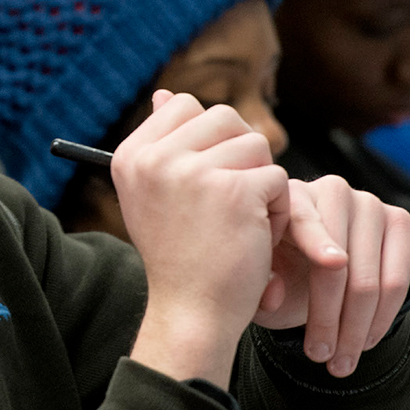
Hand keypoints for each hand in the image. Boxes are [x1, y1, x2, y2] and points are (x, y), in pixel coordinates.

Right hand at [113, 93, 293, 387]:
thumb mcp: (156, 195)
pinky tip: (256, 240)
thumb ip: (163, 146)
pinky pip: (277, 179)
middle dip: (240, 157)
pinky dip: (279, 211)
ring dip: (262, 184)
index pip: (183, 106)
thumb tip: (163, 94)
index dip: (210, 140)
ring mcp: (193, 173)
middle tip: (229, 203)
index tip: (205, 182)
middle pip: (225, 119)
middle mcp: (155, 159)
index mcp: (131, 156)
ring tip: (241, 223)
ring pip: (256, 145)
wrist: (190, 315)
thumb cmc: (179, 258)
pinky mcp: (234, 192)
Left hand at [255, 175, 409, 376]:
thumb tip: (274, 296)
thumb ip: (259, 284)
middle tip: (318, 357)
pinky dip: (381, 318)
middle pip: (340, 263)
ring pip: (370, 278)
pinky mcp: (400, 222)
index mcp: (290, 196)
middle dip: (330, 317)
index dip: (319, 242)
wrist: (314, 267)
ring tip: (339, 362)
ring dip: (355, 328)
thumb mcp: (258, 278)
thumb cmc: (279, 270)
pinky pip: (398, 279)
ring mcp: (371, 204)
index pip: (305, 219)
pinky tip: (364, 342)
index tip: (332, 264)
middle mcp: (333, 190)